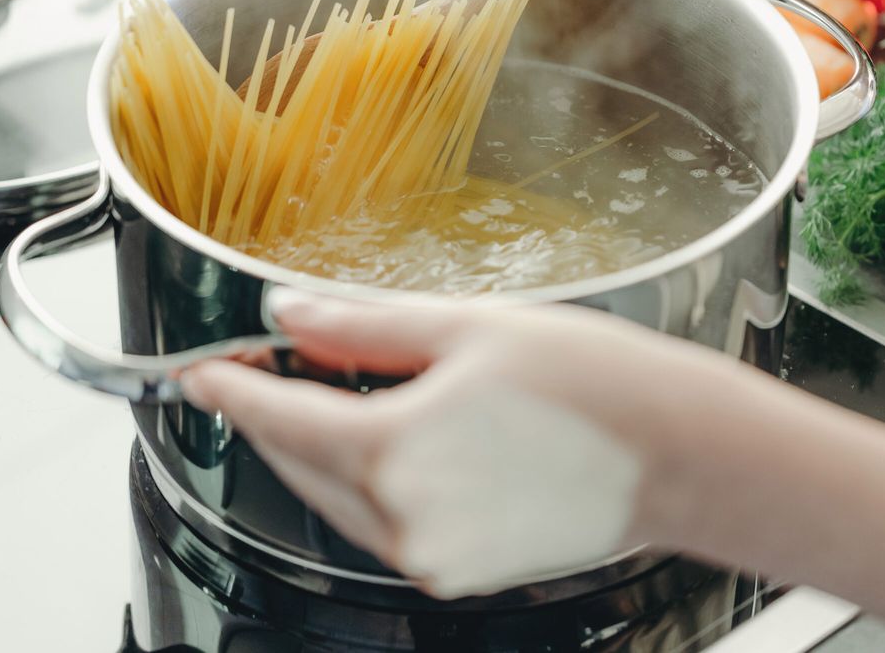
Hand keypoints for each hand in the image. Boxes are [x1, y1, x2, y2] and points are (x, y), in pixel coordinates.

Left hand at [180, 289, 755, 598]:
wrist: (683, 454)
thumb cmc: (598, 385)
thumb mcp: (470, 328)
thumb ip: (365, 326)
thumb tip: (293, 314)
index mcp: (396, 449)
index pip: (278, 414)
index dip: (229, 386)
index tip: (201, 370)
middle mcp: (404, 517)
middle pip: (298, 461)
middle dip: (270, 413)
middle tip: (262, 363)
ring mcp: (432, 555)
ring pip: (335, 497)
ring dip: (316, 448)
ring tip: (324, 391)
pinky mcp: (461, 571)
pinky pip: (382, 523)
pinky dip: (365, 480)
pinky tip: (388, 438)